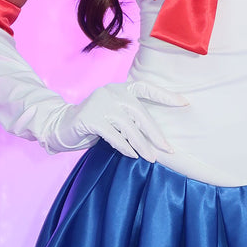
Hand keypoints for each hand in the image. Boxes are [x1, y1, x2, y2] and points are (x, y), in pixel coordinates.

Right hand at [51, 81, 188, 159]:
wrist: (62, 125)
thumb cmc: (96, 122)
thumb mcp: (115, 115)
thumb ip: (131, 117)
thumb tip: (157, 136)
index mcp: (121, 88)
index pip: (147, 88)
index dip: (166, 95)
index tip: (185, 103)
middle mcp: (112, 92)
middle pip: (140, 113)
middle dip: (155, 133)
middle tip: (168, 149)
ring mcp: (100, 103)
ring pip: (128, 127)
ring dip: (142, 145)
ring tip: (151, 158)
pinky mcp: (90, 118)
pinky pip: (113, 135)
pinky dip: (124, 147)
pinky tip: (132, 155)